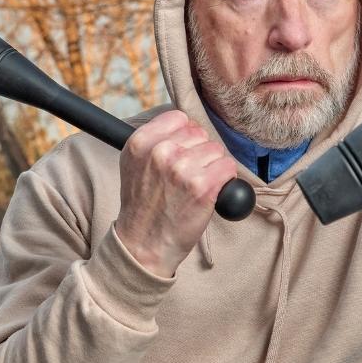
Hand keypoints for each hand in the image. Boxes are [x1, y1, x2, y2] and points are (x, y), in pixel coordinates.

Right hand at [114, 110, 238, 277]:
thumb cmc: (143, 207)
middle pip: (200, 133)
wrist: (144, 244)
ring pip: (216, 150)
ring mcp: (182, 169)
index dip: (186, 135)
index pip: (179, 118)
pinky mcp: (202, 186)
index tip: (183, 152)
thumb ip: (153, 140)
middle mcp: (160, 152)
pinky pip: (228, 167)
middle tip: (187, 177)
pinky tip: (210, 192)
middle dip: (199, 153)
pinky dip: (225, 179)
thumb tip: (184, 124)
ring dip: (213, 167)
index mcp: (140, 143)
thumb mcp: (133, 165)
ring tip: (196, 187)